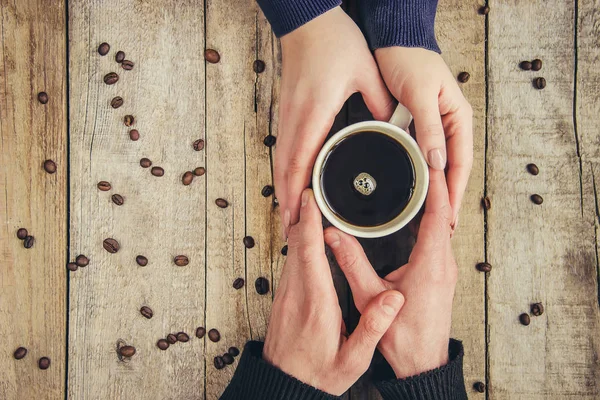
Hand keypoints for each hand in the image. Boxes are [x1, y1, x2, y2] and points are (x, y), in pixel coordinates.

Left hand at [264, 189, 404, 394]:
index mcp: (316, 303)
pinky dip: (298, 242)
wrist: (284, 388)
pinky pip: (289, 261)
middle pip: (297, 243)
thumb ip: (373, 327)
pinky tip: (306, 234)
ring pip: (291, 250)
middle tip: (314, 187)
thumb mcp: (353, 359)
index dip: (310, 222)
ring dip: (301, 225)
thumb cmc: (319, 374)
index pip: (309, 252)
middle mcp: (297, 293)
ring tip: (312, 203)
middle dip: (305, 213)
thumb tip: (393, 299)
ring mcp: (287, 294)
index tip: (311, 198)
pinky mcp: (284, 297)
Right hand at [276, 7, 393, 236]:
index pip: (300, 163)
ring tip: (291, 215)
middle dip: (287, 202)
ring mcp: (289, 116)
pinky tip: (292, 182)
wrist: (307, 20)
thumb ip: (381, 101)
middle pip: (285, 169)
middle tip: (292, 229)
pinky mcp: (289, 112)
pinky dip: (286, 171)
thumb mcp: (366, 71)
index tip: (297, 219)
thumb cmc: (334, 41)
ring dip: (284, 189)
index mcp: (314, 113)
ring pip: (282, 161)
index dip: (296, 195)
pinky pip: (285, 148)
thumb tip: (393, 125)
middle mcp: (296, 119)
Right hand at [324, 170, 456, 378]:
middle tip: (423, 160)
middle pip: (443, 214)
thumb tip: (334, 236)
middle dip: (434, 185)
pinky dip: (431, 220)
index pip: (437, 213)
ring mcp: (444, 270)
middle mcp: (443, 263)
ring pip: (442, 226)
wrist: (423, 364)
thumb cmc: (403, 337)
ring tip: (422, 179)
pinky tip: (419, 214)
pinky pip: (439, 239)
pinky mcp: (440, 276)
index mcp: (431, 264)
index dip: (435, 184)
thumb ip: (352, 263)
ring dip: (434, 202)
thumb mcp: (370, 297)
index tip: (431, 161)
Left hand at [375, 47, 472, 226]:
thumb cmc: (410, 60)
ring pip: (435, 164)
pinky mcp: (414, 125)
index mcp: (458, 117)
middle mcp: (448, 125)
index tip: (451, 217)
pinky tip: (411, 187)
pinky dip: (416, 171)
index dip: (457, 191)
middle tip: (442, 226)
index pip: (461, 162)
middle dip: (448, 197)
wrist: (391, 42)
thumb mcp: (421, 95)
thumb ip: (429, 128)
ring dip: (433, 188)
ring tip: (428, 215)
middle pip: (451, 168)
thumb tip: (438, 163)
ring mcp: (432, 127)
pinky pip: (418, 154)